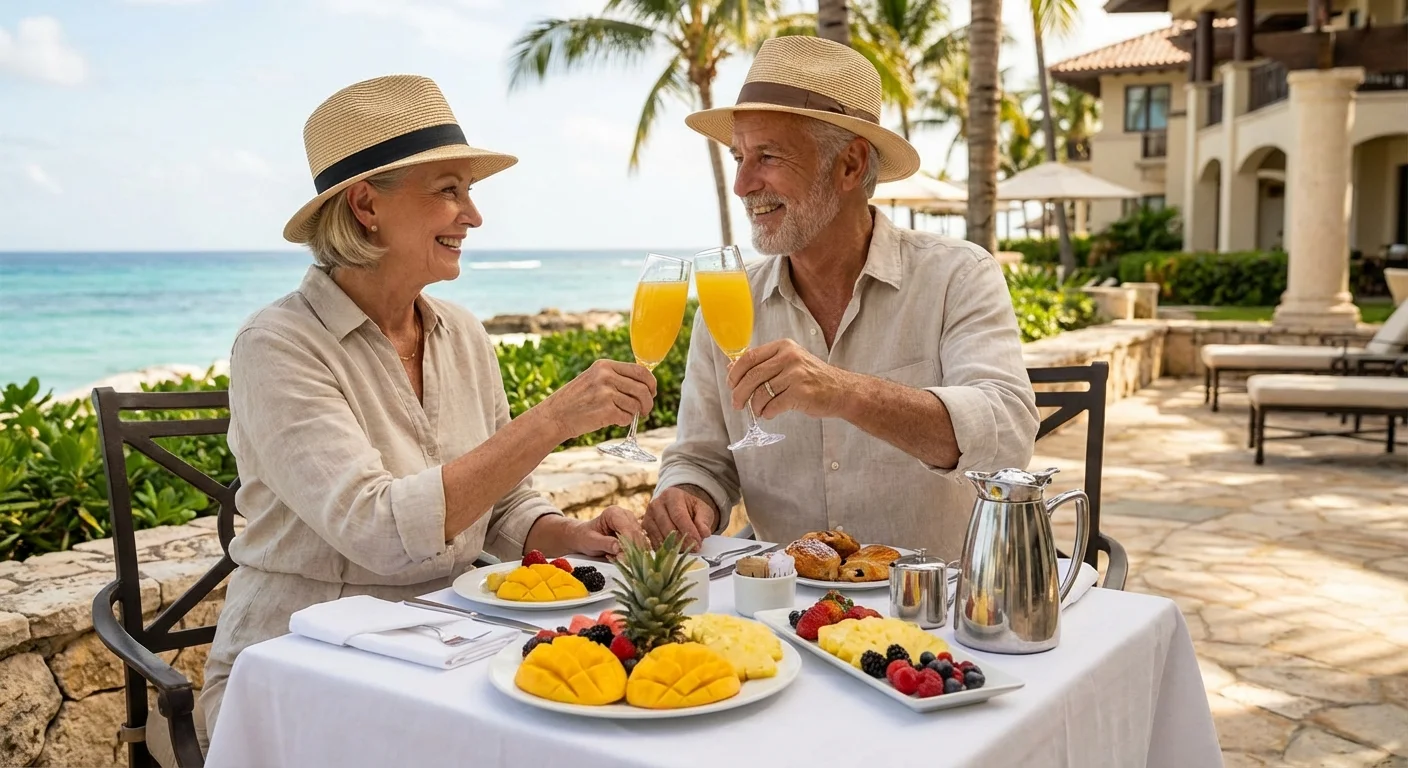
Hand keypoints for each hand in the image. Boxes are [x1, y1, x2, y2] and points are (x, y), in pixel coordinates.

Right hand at [538, 359, 655, 439]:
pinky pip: (627, 418)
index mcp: (605, 366)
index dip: (651, 383)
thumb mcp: (594, 379)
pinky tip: (611, 420)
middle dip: (648, 402)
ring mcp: (606, 393)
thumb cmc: (576, 400)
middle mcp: (606, 376)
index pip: (641, 371)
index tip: (652, 392)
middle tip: (644, 411)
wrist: (555, 416)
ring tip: (621, 415)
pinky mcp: (606, 410)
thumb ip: (616, 377)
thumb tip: (645, 385)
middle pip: (643, 389)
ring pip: (636, 405)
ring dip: (633, 414)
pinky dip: (623, 422)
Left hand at [571, 506, 648, 557]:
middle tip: (626, 562)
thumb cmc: (585, 537)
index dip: (630, 542)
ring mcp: (632, 523)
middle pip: (637, 533)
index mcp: (614, 513)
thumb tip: (619, 548)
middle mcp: (626, 515)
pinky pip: (640, 544)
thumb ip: (605, 544)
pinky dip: (634, 553)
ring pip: (641, 539)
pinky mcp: (635, 532)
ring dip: (634, 552)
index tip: (627, 557)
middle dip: (634, 549)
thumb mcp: (591, 541)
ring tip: (621, 560)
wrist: (584, 537)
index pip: (627, 527)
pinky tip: (624, 557)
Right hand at [643, 487, 716, 552]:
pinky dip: (665, 550)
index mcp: (671, 495)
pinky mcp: (644, 529)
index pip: (679, 515)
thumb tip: (704, 533)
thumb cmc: (692, 509)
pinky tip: (676, 552)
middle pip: (668, 527)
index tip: (698, 544)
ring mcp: (647, 517)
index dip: (688, 531)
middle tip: (694, 550)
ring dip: (674, 548)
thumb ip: (704, 521)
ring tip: (686, 551)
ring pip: (659, 537)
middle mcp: (656, 504)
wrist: (678, 507)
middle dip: (682, 541)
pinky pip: (654, 543)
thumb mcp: (702, 510)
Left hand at [726, 339, 850, 419]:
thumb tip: (732, 368)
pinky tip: (770, 413)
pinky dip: (767, 413)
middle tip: (737, 404)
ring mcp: (796, 375)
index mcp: (784, 346)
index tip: (731, 384)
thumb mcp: (789, 363)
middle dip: (740, 393)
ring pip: (761, 393)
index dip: (735, 373)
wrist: (842, 391)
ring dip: (755, 406)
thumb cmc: (813, 378)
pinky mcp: (801, 393)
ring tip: (758, 410)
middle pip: (752, 376)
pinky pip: (773, 406)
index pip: (749, 357)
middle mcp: (790, 357)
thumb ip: (763, 363)